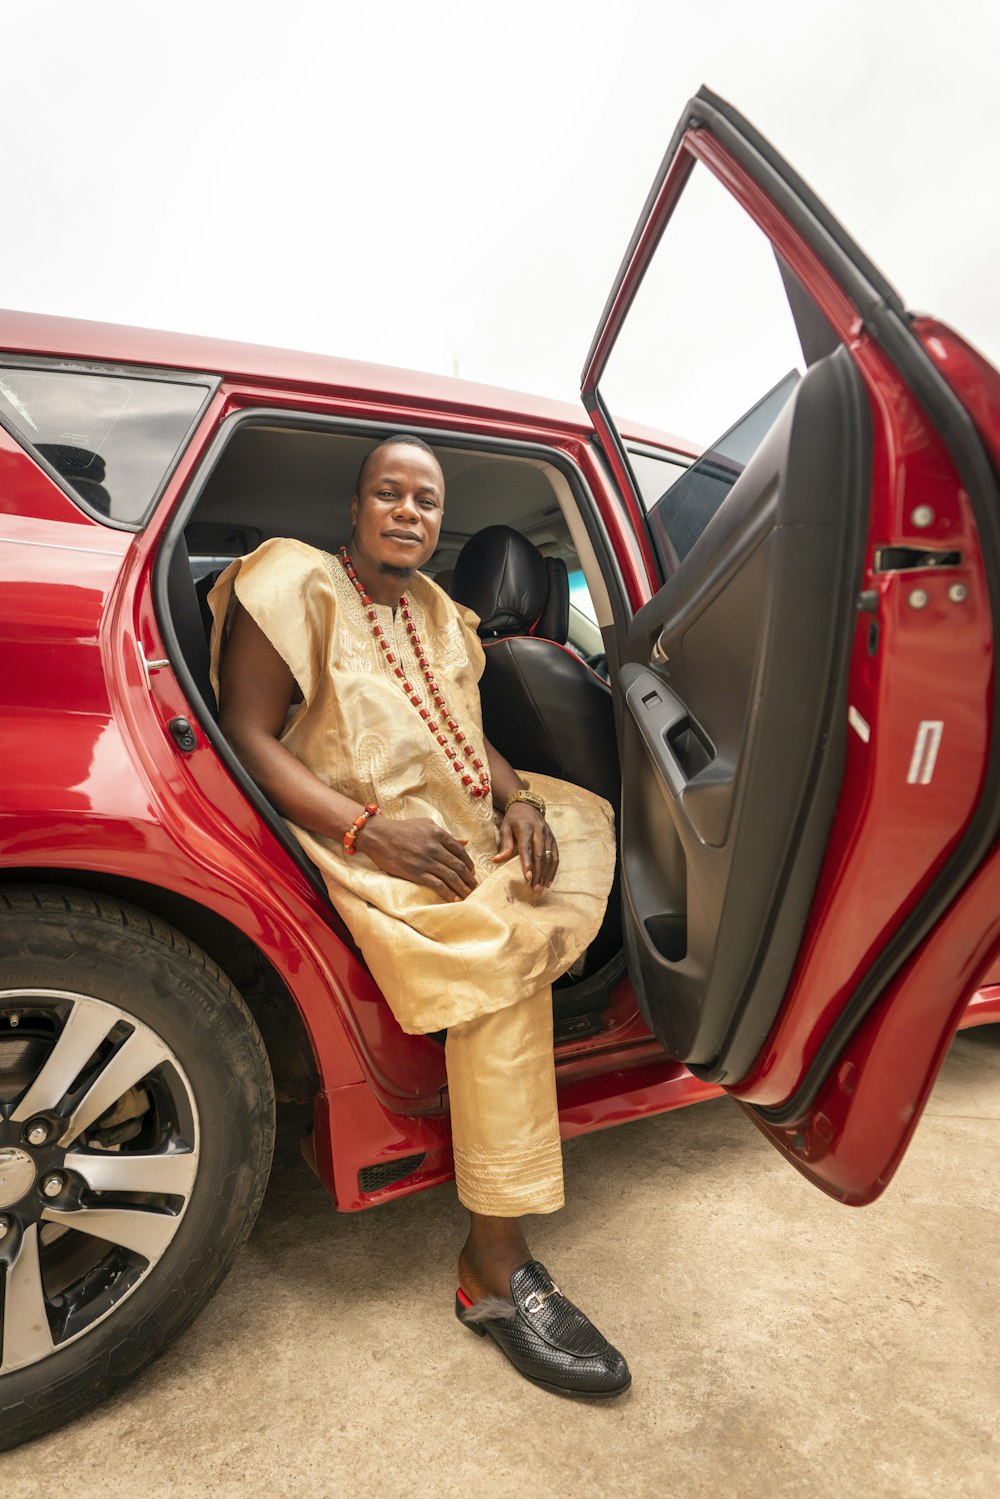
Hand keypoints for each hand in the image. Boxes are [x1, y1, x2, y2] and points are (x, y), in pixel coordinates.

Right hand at [354, 816, 476, 900]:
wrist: (378, 835)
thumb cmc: (402, 829)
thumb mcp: (426, 825)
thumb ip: (446, 834)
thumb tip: (466, 842)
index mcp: (438, 834)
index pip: (461, 851)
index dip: (469, 863)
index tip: (472, 871)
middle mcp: (434, 847)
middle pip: (459, 865)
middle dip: (469, 878)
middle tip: (475, 887)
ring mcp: (425, 861)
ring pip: (451, 877)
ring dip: (462, 887)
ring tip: (468, 895)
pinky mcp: (415, 873)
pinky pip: (437, 885)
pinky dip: (448, 893)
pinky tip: (454, 898)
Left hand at [492, 804, 557, 891]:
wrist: (527, 805)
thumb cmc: (513, 819)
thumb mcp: (505, 827)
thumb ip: (504, 844)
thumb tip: (496, 860)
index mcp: (525, 828)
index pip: (527, 848)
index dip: (528, 863)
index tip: (527, 877)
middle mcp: (539, 832)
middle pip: (540, 856)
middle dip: (538, 874)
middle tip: (535, 889)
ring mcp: (548, 835)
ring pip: (550, 857)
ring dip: (546, 874)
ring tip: (542, 888)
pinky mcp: (553, 839)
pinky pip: (555, 856)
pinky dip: (553, 869)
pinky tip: (549, 881)